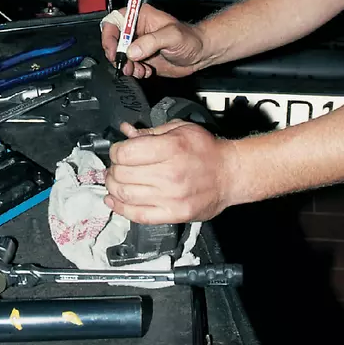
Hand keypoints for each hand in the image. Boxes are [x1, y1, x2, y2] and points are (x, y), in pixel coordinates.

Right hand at [101, 4, 204, 78]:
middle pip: (113, 41)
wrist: (199, 54)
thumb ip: (151, 41)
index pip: (114, 21)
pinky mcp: (141, 58)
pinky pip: (129, 66)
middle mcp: (135, 30)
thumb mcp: (172, 36)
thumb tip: (131, 51)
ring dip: (127, 66)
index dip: (109, 36)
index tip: (113, 50)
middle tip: (127, 65)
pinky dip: (134, 72)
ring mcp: (137, 45)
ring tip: (140, 70)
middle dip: (117, 56)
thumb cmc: (190, 38)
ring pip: (119, 56)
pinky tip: (146, 71)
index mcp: (139, 16)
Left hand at [104, 120, 235, 223]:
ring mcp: (171, 198)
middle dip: (112, 169)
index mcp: (171, 149)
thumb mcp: (180, 129)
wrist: (230, 174)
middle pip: (122, 174)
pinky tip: (113, 200)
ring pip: (126, 195)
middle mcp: (170, 174)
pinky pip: (138, 215)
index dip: (116, 151)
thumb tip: (126, 132)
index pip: (126, 153)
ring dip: (113, 187)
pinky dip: (120, 208)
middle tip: (114, 166)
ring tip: (114, 181)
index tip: (118, 151)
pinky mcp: (173, 215)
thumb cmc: (206, 150)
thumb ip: (150, 131)